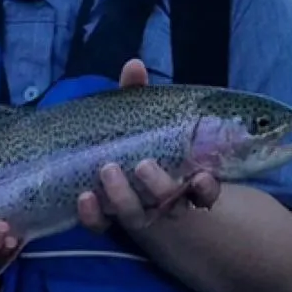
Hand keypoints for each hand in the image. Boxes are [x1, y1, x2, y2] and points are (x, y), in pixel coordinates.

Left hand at [76, 59, 220, 233]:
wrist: (116, 175)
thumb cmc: (142, 141)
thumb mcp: (144, 117)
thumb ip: (140, 95)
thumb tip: (133, 65)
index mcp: (186, 177)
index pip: (206, 191)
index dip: (207, 189)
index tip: (201, 177)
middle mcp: (166, 202)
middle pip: (169, 203)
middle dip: (157, 186)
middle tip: (142, 165)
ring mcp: (138, 214)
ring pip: (137, 217)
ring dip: (123, 197)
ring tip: (108, 170)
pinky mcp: (109, 221)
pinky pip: (102, 226)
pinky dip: (93, 216)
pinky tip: (84, 198)